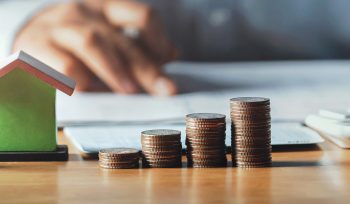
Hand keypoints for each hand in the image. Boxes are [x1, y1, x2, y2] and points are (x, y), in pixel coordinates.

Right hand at [13, 0, 176, 94]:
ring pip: (92, 42)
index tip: (168, 62)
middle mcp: (84, 11)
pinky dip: (82, 78)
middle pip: (121, 38)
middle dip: (145, 67)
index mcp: (106, 8)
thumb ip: (136, 46)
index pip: (141, 16)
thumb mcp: (107, 36)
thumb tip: (172, 53)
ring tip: (130, 91)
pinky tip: (92, 90)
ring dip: (114, 70)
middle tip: (164, 89)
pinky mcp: (36, 45)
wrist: (27, 38)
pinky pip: (63, 63)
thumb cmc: (75, 41)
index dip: (158, 40)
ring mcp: (59, 26)